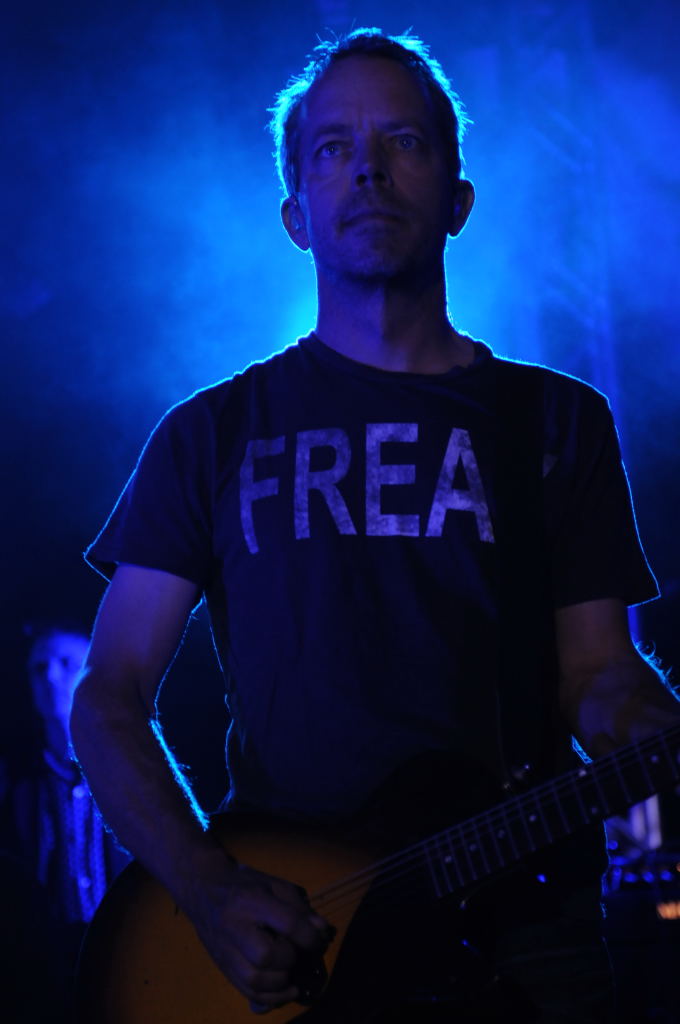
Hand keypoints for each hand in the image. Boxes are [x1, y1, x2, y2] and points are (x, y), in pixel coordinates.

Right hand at [189, 862, 333, 1012]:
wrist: (203, 889)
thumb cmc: (245, 884)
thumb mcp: (275, 885)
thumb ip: (300, 909)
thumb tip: (322, 933)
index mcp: (251, 900)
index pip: (287, 923)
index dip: (310, 937)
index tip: (318, 941)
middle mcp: (234, 927)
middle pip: (265, 956)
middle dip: (289, 960)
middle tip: (296, 953)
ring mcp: (225, 950)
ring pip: (254, 980)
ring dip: (280, 983)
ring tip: (290, 973)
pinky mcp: (222, 966)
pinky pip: (246, 991)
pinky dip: (269, 998)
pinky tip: (283, 990)